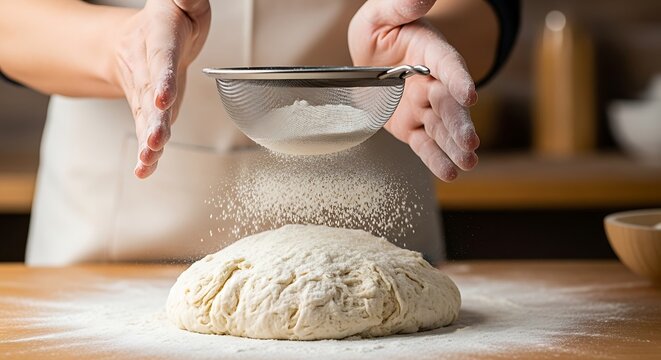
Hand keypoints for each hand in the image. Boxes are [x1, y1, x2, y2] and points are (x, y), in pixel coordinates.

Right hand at [112, 0, 209, 177]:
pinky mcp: (150, 109)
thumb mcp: (182, 2)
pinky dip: (147, 151)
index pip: (162, 60)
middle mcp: (147, 68)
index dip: (163, 79)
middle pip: (149, 96)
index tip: (163, 98)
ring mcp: (145, 91)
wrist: (142, 35)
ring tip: (148, 161)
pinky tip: (145, 170)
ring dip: (148, 141)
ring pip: (145, 117)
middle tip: (155, 141)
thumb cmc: (171, 18)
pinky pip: (146, 128)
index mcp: (158, 40)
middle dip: (153, 121)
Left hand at [349, 0, 479, 180]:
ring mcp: (423, 106)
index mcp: (428, 52)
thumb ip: (400, 6)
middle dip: (459, 123)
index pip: (447, 64)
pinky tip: (450, 172)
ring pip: (441, 128)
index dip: (458, 79)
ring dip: (454, 146)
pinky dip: (435, 159)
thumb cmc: (379, 33)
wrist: (370, 59)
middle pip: (448, 103)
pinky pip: (424, 144)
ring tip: (467, 162)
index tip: (470, 94)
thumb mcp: (380, 14)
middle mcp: (431, 81)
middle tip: (471, 141)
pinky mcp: (412, 127)